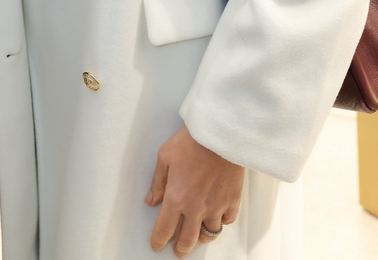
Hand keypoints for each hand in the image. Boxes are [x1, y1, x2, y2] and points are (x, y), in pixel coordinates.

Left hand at [145, 126, 243, 255]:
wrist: (219, 135)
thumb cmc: (192, 142)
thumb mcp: (165, 157)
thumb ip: (158, 182)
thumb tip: (151, 200)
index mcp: (176, 198)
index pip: (164, 229)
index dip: (159, 240)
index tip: (157, 244)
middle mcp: (196, 208)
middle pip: (187, 239)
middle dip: (181, 248)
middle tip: (178, 251)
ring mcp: (215, 207)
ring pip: (209, 234)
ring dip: (201, 238)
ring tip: (197, 237)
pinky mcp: (232, 201)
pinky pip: (227, 221)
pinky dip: (221, 223)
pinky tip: (217, 220)